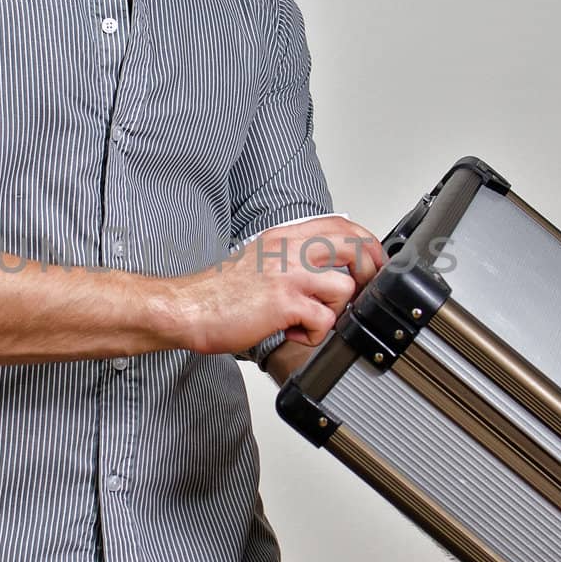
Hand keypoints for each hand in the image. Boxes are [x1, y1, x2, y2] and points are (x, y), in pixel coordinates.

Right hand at [174, 215, 385, 356]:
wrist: (188, 308)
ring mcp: (288, 275)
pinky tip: (291, 333)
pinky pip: (322, 321)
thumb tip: (327, 268)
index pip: (342, 226)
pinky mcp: (284, 304)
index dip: (367, 245)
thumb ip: (292, 256)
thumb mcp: (259, 257)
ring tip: (310, 320)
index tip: (372, 264)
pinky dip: (311, 335)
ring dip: (334, 312)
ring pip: (344, 290)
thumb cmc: (219, 292)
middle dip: (367, 273)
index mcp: (284, 236)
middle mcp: (289, 250)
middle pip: (354, 248)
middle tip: (358, 295)